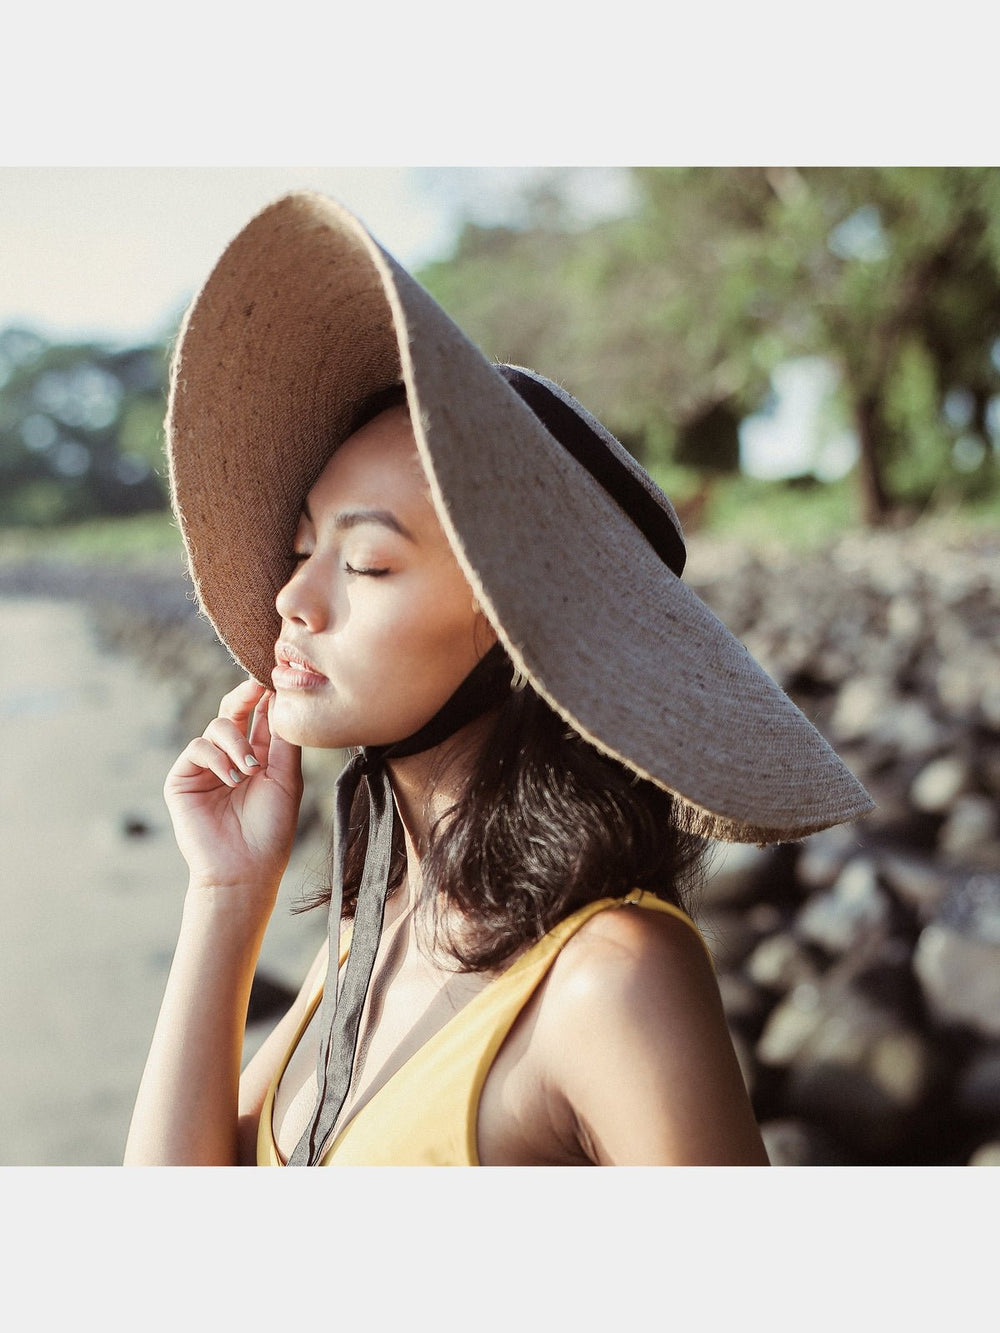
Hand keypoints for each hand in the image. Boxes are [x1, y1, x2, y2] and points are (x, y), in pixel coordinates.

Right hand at [164, 680, 303, 906]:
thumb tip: (282, 699)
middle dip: (244, 696)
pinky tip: (232, 779)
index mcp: (258, 756)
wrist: (245, 868)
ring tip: (250, 770)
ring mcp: (205, 767)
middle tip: (256, 686)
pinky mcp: (182, 779)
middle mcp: (230, 757)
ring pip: (216, 727)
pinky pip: (197, 748)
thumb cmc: (271, 828)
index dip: (266, 697)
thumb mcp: (286, 778)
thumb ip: (282, 740)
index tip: (275, 679)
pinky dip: (216, 758)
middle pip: (233, 712)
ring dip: (235, 742)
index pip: (260, 717)